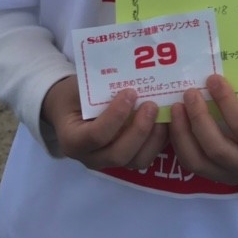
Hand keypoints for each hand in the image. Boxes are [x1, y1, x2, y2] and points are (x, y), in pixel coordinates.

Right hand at [41, 76, 168, 170]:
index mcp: (73, 140)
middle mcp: (91, 157)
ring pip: (136, 161)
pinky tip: (168, 122)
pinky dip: (159, 141)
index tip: (130, 93)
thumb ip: (96, 86)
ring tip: (163, 115)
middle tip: (151, 105)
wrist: (70, 108)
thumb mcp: (78, 87)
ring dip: (153, 139)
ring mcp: (109, 161)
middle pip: (119, 154)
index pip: (96, 136)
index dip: (116, 117)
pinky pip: (145, 156)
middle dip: (139, 131)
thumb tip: (129, 76)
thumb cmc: (74, 95)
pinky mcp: (125, 158)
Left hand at [169, 74, 237, 185]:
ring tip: (176, 107)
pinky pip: (191, 163)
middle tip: (190, 93)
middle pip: (217, 148)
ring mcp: (231, 176)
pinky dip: (179, 141)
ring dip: (182, 132)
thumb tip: (222, 67)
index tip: (213, 79)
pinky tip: (175, 121)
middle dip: (199, 118)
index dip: (226, 102)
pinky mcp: (215, 178)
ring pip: (197, 160)